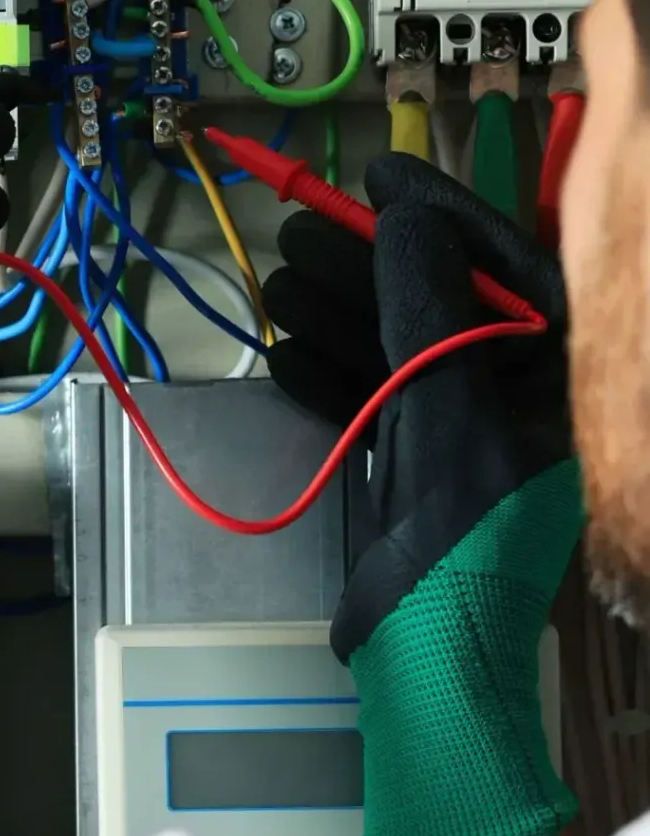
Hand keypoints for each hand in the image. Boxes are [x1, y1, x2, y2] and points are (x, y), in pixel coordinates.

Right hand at [264, 152, 580, 835]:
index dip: (441, 211)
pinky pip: (375, 398)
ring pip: (399, 345)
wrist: (428, 661)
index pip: (511, 262)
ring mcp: (467, 430)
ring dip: (336, 315)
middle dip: (368, 263)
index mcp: (558, 379)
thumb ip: (427, 314)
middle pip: (442, 298)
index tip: (377, 174)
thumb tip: (406, 223)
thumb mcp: (444, 414)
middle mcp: (519, 395)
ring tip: (276, 286)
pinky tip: (284, 356)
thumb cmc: (461, 546)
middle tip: (302, 229)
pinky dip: (329, 376)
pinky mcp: (419, 466)